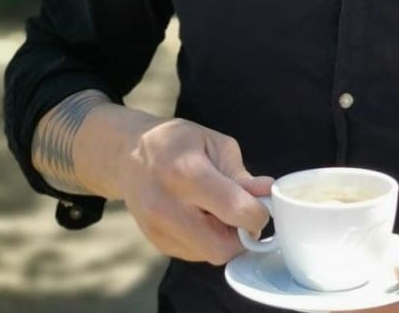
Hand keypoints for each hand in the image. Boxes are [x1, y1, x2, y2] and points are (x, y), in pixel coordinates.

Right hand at [118, 117, 272, 264]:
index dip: (258, 212)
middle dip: (243, 235)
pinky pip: (196, 254)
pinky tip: (203, 217)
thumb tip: (267, 193)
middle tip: (244, 214)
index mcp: (186, 174)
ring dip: (226, 239)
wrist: (130, 155)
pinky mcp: (157, 243)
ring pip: (211, 255)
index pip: (235, 210)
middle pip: (222, 246)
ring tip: (220, 211)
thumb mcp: (216, 145)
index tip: (261, 204)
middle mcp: (167, 207)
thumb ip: (242, 174)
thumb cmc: (178, 143)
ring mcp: (159, 230)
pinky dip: (209, 241)